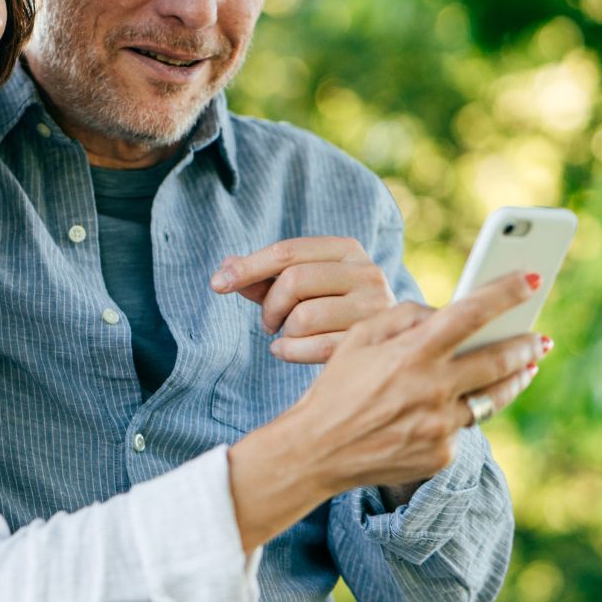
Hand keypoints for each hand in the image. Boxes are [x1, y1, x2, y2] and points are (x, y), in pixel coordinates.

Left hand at [209, 237, 395, 362]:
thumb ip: (265, 276)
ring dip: (283, 331)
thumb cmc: (332, 307)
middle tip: (268, 321)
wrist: (384, 341)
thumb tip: (226, 267)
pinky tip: (284, 350)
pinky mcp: (370, 342)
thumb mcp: (302, 286)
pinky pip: (314, 348)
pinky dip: (289, 351)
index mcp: (347, 250)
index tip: (216, 284)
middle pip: (293, 281)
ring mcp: (373, 308)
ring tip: (288, 334)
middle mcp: (367, 273)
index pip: (287, 251)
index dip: (247, 267)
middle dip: (269, 306)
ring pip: (303, 317)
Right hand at [224, 273, 547, 549]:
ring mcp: (440, 426)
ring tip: (525, 368)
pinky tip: (455, 408)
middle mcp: (432, 389)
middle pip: (499, 360)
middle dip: (526, 344)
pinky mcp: (441, 455)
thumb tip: (446, 312)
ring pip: (493, 398)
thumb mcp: (359, 338)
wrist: (316, 452)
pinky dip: (460, 414)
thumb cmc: (337, 388)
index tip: (531, 277)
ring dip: (513, 379)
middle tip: (540, 338)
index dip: (504, 293)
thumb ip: (405, 316)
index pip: (470, 314)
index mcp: (411, 353)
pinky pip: (462, 428)